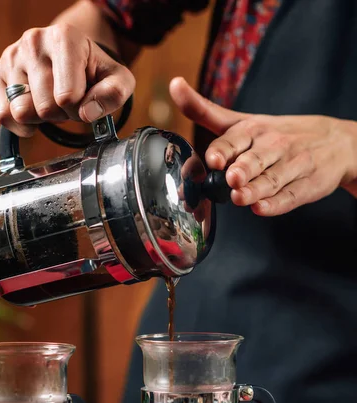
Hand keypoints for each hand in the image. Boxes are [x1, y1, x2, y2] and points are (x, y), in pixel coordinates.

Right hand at [0, 23, 134, 136]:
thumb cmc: (95, 72)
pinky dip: (20, 125)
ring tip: (51, 102)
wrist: (72, 57)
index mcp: (65, 37)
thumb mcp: (118, 80)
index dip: (79, 110)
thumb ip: (114, 95)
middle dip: (61, 115)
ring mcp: (12, 56)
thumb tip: (88, 113)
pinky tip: (34, 115)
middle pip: (45, 107)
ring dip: (41, 118)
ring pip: (21, 111)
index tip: (84, 100)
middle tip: (68, 103)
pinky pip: (3, 115)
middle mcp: (34, 41)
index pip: (67, 97)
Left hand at [170, 77, 356, 215]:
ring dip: (255, 189)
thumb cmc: (277, 134)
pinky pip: (290, 197)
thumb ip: (206, 111)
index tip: (214, 158)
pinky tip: (262, 209)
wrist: (335, 142)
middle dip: (242, 169)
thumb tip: (174, 85)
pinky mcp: (307, 186)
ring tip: (240, 197)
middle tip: (231, 177)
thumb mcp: (242, 120)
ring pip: (271, 180)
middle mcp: (273, 146)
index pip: (234, 139)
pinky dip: (276, 205)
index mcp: (253, 130)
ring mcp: (292, 166)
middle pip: (254, 160)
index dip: (223, 150)